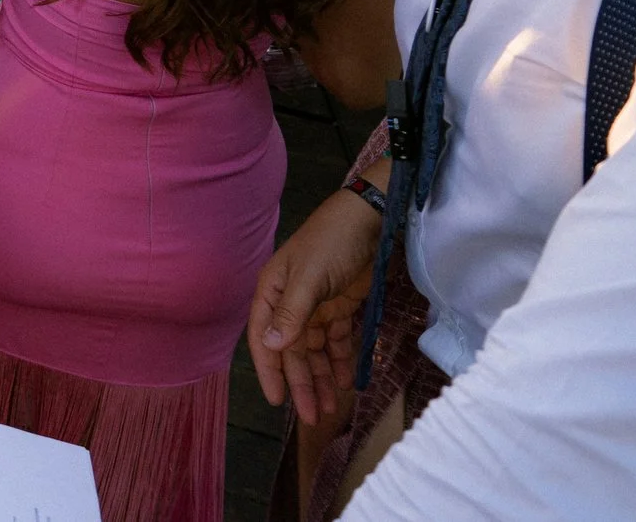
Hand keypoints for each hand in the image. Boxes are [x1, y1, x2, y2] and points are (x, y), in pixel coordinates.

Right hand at [247, 189, 382, 425]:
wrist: (371, 218)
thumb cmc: (331, 242)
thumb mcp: (308, 278)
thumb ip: (291, 313)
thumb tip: (272, 347)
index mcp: (272, 291)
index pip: (265, 339)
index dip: (270, 371)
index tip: (278, 401)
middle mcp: (290, 302)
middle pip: (293, 351)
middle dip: (302, 382)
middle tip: (312, 416)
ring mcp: (316, 304)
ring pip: (316, 350)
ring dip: (323, 377)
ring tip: (331, 408)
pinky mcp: (340, 305)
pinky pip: (337, 340)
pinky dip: (341, 360)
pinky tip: (347, 381)